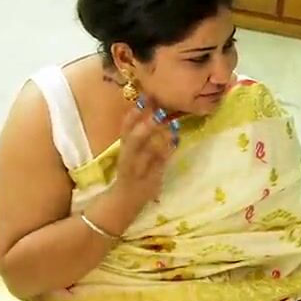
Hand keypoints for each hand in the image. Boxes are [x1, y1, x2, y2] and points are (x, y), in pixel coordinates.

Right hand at [110, 97, 177, 212]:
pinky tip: (176, 141)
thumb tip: (157, 114)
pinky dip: (167, 152)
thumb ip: (141, 138)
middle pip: (132, 138)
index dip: (133, 114)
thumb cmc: (132, 174)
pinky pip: (159, 164)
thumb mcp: (133, 154)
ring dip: (157, 136)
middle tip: (156, 109)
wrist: (124, 202)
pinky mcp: (148, 179)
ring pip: (144, 151)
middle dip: (143, 123)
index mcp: (124, 149)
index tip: (143, 98)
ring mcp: (137, 169)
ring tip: (169, 123)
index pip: (125, 129)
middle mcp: (128, 157)